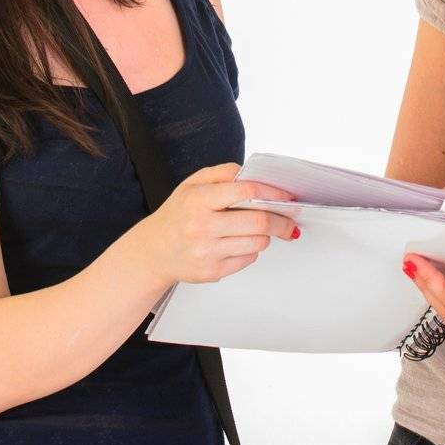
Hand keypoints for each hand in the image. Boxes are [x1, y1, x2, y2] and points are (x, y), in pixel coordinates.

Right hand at [129, 162, 298, 287]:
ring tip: (262, 229)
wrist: (154, 251)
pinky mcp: (212, 272)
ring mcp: (207, 252)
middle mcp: (201, 227)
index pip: (246, 191)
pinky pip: (248, 259)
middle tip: (290, 218)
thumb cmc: (178, 214)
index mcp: (198, 199)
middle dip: (281, 220)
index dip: (272, 192)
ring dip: (266, 235)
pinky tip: (240, 242)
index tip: (286, 196)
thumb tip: (254, 175)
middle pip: (259, 222)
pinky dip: (251, 250)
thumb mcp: (193, 183)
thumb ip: (224, 173)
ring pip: (257, 243)